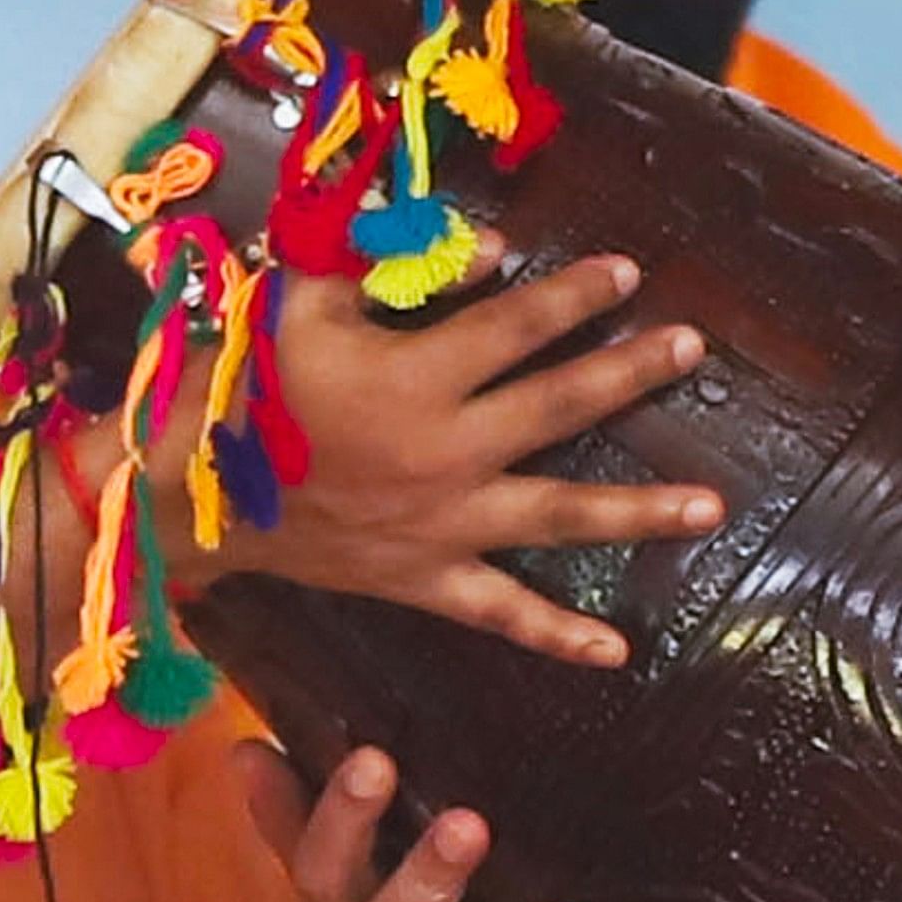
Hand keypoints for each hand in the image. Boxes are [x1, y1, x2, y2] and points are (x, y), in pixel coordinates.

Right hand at [196, 236, 719, 664]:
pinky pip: (502, 613)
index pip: (519, 324)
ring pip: (559, 515)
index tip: (628, 272)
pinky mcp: (426, 578)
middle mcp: (448, 450)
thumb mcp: (309, 301)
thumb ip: (401, 269)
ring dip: (638, 511)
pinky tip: (616, 652)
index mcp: (419, 376)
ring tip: (711, 507)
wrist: (190, 491)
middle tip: (692, 348)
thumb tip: (495, 250)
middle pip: (561, 406)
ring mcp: (443, 523)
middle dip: (631, 373)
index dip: (576, 294)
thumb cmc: (245, 382)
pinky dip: (558, 635)